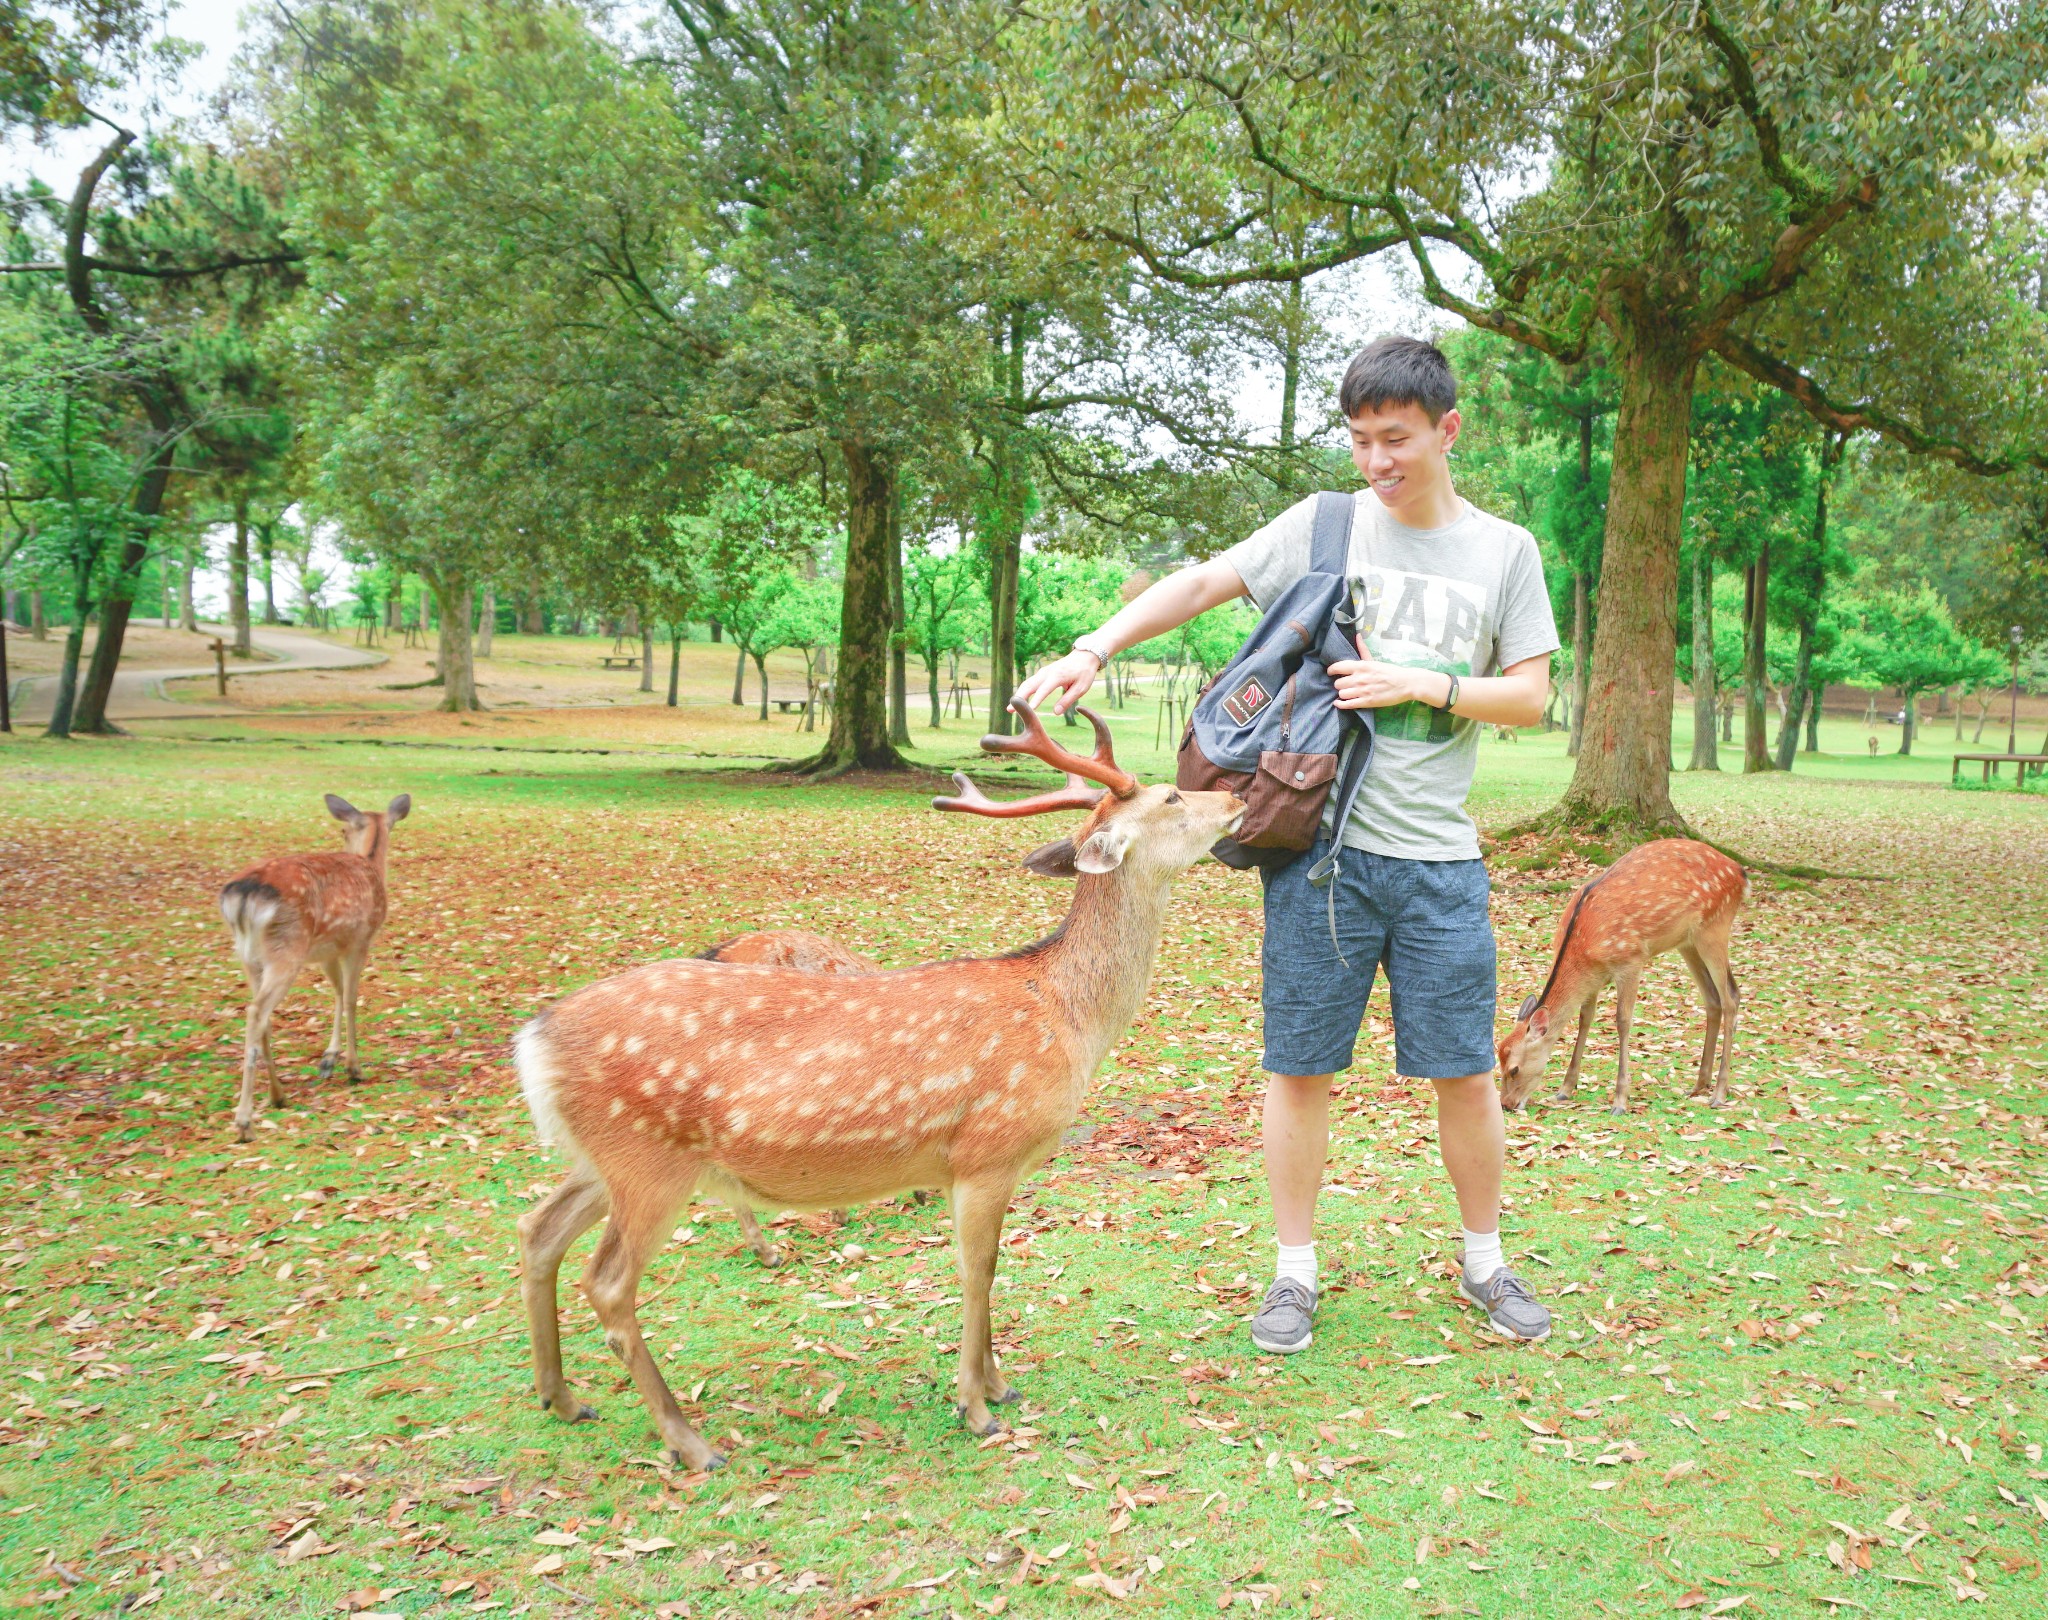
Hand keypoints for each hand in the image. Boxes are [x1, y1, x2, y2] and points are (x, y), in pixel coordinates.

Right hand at [1013, 650, 1100, 714]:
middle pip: (1029, 685)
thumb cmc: (1084, 673)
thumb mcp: (1081, 688)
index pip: (1044, 689)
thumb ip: (1067, 700)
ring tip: (1010, 708)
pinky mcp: (1042, 673)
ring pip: (1027, 683)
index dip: (1036, 700)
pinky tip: (1018, 701)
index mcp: (1058, 676)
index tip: (1029, 710)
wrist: (1084, 656)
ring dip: (1018, 695)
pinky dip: (1023, 691)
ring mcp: (1043, 672)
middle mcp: (1047, 672)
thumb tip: (1055, 712)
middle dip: (1019, 698)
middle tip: (1009, 710)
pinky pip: (1030, 682)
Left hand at [1330, 658, 1444, 710]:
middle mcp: (1359, 678)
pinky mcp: (1366, 702)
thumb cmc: (1390, 671)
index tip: (1330, 672)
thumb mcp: (1374, 660)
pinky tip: (1339, 703)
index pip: (1337, 667)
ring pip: (1341, 693)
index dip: (1331, 670)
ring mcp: (1362, 691)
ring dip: (1343, 693)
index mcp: (1361, 666)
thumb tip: (1357, 635)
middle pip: (1338, 683)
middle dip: (1340, 683)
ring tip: (1347, 692)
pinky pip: (1347, 704)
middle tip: (1344, 684)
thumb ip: (1363, 649)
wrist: (1406, 684)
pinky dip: (1340, 704)